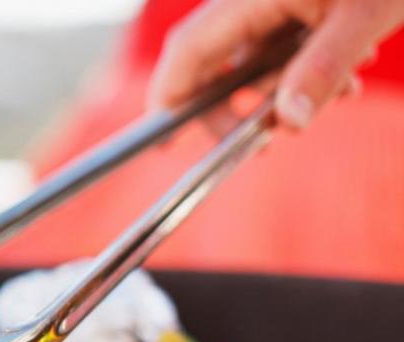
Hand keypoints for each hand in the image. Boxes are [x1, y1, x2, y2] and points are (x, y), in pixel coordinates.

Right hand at [149, 0, 403, 129]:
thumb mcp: (365, 15)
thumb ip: (322, 68)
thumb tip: (288, 122)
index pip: (188, 50)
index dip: (168, 97)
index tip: (163, 140)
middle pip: (207, 60)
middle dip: (233, 105)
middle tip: (264, 137)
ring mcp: (263, 0)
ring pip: (247, 58)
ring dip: (281, 88)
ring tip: (340, 92)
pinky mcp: (286, 3)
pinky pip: (274, 46)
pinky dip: (298, 70)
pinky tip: (347, 73)